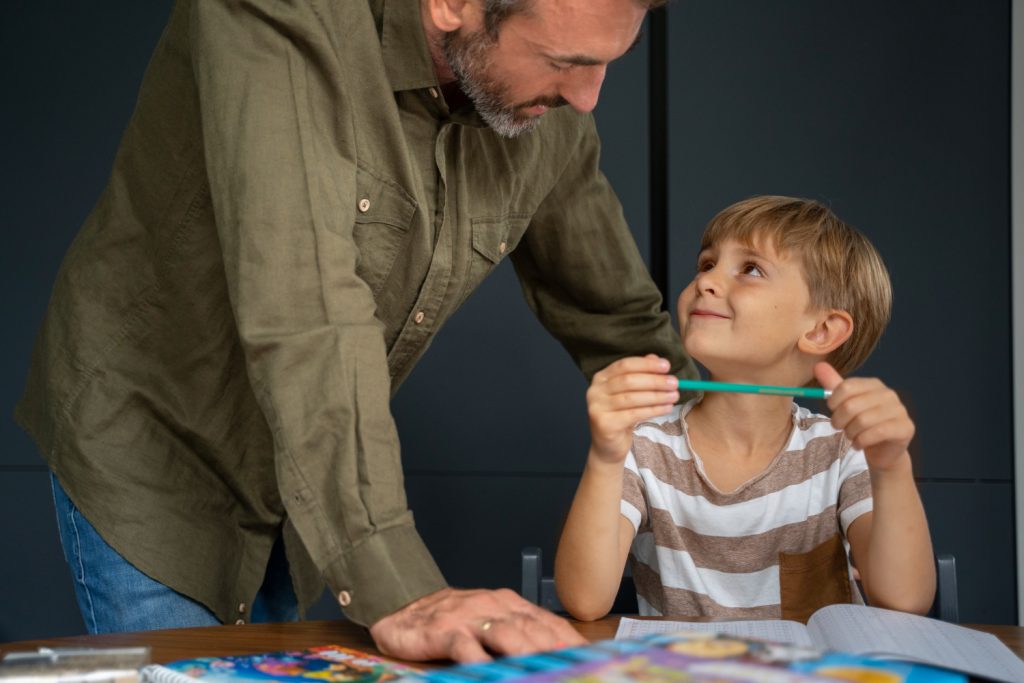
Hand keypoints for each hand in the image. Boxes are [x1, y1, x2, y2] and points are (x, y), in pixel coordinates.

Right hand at [367, 587, 586, 662]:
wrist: (403, 613)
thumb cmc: (450, 623)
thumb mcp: (490, 626)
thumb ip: (520, 636)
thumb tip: (556, 655)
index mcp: (509, 605)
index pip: (548, 623)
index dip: (570, 641)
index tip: (591, 657)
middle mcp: (494, 606)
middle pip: (533, 629)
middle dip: (556, 649)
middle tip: (574, 666)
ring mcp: (469, 617)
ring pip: (506, 634)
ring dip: (528, 652)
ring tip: (543, 668)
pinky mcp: (444, 630)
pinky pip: (466, 646)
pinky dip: (481, 659)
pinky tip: (489, 670)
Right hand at [586, 355, 678, 463]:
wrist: (608, 446)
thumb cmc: (622, 416)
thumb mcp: (631, 393)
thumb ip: (640, 374)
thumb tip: (656, 358)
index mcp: (600, 378)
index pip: (625, 365)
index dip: (646, 365)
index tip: (667, 366)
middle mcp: (595, 390)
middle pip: (629, 381)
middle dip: (654, 381)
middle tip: (675, 383)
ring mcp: (597, 407)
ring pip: (632, 398)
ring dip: (657, 396)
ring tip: (674, 396)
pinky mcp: (604, 424)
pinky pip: (633, 414)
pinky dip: (653, 410)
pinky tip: (666, 408)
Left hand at [815, 362, 914, 470]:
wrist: (882, 450)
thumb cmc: (861, 424)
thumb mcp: (845, 403)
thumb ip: (832, 385)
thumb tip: (818, 365)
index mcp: (873, 384)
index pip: (846, 387)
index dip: (833, 402)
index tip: (833, 411)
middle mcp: (889, 394)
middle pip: (851, 405)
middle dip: (839, 421)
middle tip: (840, 428)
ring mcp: (899, 411)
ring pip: (862, 421)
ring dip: (850, 433)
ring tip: (851, 436)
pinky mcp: (905, 428)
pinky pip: (877, 433)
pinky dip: (861, 441)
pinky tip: (859, 444)